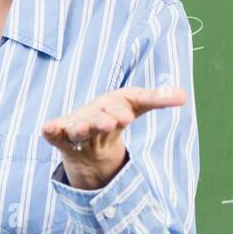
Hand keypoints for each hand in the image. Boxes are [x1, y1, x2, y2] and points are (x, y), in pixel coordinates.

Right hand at [42, 85, 187, 190]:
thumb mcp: (136, 105)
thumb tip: (184, 96)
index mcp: (117, 102)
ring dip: (81, 128)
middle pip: (102, 116)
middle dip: (106, 119)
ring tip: (82, 129)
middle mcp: (97, 111)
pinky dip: (52, 130)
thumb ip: (158, 99)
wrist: (89, 130)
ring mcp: (79, 123)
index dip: (130, 108)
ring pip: (79, 128)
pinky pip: (56, 134)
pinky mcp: (63, 138)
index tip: (130, 115)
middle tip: (115, 121)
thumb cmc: (115, 112)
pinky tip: (48, 128)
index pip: (131, 101)